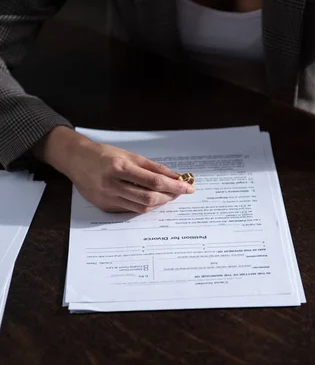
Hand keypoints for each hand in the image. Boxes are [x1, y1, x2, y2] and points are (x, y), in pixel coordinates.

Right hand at [34, 127, 194, 212]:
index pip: (154, 181)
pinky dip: (144, 205)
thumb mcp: (130, 155)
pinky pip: (131, 209)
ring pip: (141, 207)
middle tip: (180, 193)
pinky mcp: (105, 207)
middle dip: (169, 197)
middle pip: (149, 198)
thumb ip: (153, 168)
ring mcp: (108, 198)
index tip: (188, 187)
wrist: (76, 160)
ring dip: (159, 203)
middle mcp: (113, 185)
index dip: (174, 186)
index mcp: (120, 168)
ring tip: (168, 196)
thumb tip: (175, 177)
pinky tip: (151, 199)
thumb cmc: (104, 154)